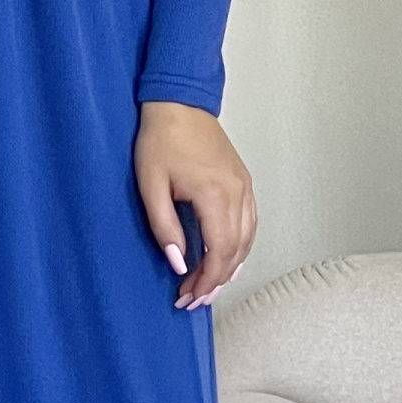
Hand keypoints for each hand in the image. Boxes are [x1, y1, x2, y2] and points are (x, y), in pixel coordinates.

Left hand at [133, 100, 256, 308]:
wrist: (180, 103)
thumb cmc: (161, 140)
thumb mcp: (151, 186)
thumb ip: (165, 228)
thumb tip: (179, 263)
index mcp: (215, 195)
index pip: (220, 252)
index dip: (206, 281)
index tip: (188, 297)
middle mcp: (237, 193)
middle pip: (237, 251)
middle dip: (216, 281)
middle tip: (194, 299)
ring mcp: (244, 187)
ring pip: (248, 240)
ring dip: (230, 267)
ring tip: (208, 286)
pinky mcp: (243, 182)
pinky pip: (250, 224)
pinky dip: (240, 247)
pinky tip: (226, 258)